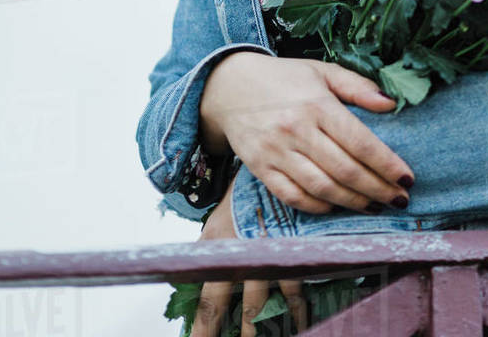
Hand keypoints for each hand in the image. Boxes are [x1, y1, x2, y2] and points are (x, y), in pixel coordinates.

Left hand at [190, 177, 306, 336]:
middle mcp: (249, 254)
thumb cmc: (239, 199)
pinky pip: (299, 283)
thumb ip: (206, 254)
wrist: (269, 167)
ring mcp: (275, 251)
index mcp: (222, 251)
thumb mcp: (215, 225)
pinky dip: (300, 305)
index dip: (204, 329)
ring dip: (274, 325)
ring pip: (276, 300)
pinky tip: (301, 320)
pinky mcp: (297, 245)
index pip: (210, 301)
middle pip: (247, 307)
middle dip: (244, 333)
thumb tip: (186, 283)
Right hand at [199, 53, 414, 213]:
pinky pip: (293, 197)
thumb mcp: (322, 72)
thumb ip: (357, 86)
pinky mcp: (261, 169)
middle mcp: (297, 129)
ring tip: (375, 207)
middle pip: (345, 170)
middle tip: (399, 199)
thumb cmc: (284, 78)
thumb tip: (391, 104)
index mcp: (317, 104)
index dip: (387, 164)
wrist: (230, 87)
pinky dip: (318, 207)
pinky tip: (337, 206)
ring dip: (353, 203)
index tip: (407, 178)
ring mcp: (277, 152)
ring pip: (322, 188)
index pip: (360, 141)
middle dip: (377, 189)